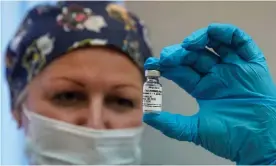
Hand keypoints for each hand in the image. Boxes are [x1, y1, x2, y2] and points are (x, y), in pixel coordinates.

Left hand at [143, 23, 275, 164]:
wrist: (259, 143)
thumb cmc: (230, 138)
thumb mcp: (194, 131)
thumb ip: (171, 125)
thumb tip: (147, 116)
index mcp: (202, 89)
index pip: (181, 71)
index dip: (166, 66)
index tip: (152, 64)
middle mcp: (216, 76)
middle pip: (194, 56)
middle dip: (179, 54)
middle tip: (167, 56)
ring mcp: (233, 68)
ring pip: (214, 45)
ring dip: (199, 40)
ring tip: (187, 45)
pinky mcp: (251, 63)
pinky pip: (240, 42)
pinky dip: (226, 33)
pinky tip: (211, 34)